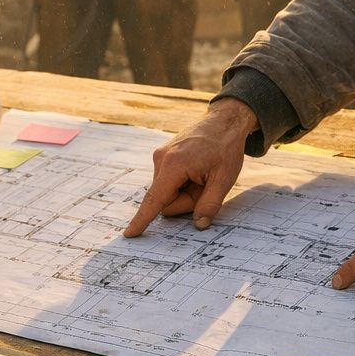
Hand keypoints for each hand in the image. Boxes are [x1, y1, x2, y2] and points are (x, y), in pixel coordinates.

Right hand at [123, 99, 257, 236]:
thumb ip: (210, 204)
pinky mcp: (163, 156)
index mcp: (174, 165)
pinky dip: (183, 182)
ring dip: (185, 191)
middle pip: (166, 200)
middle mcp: (161, 159)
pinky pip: (169, 181)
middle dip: (186, 200)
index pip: (155, 199)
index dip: (142, 219)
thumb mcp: (224, 179)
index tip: (129, 234)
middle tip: (206, 184)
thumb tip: (199, 225)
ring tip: (203, 174)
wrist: (223, 121)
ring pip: (167, 192)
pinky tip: (196, 168)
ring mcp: (160, 156)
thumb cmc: (225, 148)